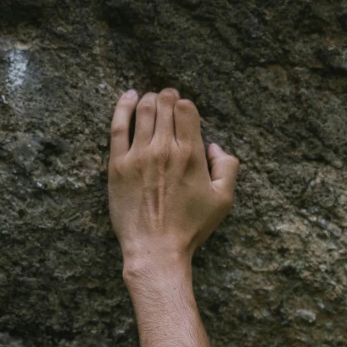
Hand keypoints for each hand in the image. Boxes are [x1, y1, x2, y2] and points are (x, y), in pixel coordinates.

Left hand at [108, 88, 238, 271]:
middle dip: (168, 97)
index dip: (186, 105)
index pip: (187, 110)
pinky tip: (129, 98)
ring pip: (144, 111)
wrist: (155, 249)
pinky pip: (118, 126)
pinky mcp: (118, 165)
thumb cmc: (190, 228)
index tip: (184, 110)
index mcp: (191, 155)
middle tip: (168, 98)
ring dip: (150, 99)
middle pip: (165, 105)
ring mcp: (139, 156)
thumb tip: (214, 147)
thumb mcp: (223, 200)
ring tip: (152, 99)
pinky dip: (124, 107)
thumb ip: (228, 167)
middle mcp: (165, 150)